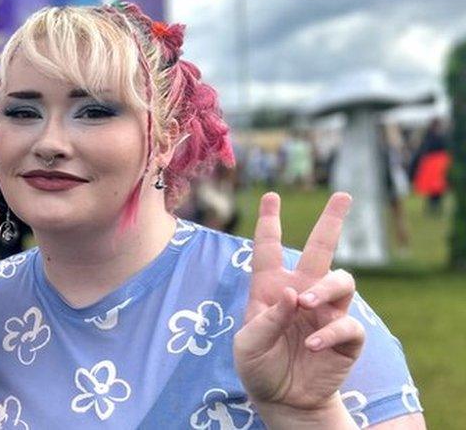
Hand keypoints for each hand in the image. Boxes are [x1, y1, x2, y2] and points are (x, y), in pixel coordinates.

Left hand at [234, 192, 364, 417]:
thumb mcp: (247, 344)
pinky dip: (329, 331)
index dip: (269, 222)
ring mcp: (326, 312)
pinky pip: (347, 323)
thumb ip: (266, 318)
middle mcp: (302, 292)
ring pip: (342, 280)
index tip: (271, 196)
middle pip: (321, 249)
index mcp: (271, 288)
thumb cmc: (259, 366)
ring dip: (326, 287)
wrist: (283, 400)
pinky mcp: (345, 337)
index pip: (269, 249)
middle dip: (332, 221)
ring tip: (306, 303)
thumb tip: (291, 293)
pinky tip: (311, 344)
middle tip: (343, 196)